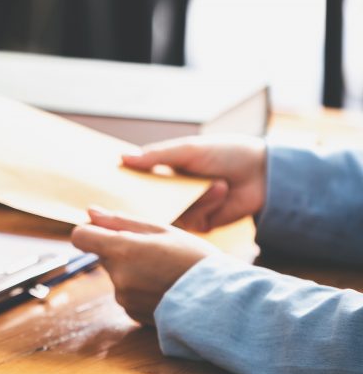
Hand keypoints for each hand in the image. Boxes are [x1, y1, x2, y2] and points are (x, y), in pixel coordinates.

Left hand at [71, 208, 217, 324]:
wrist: (222, 303)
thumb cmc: (196, 260)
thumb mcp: (162, 231)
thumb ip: (121, 221)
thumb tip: (91, 213)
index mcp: (122, 251)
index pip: (81, 237)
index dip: (91, 231)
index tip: (105, 230)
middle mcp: (118, 277)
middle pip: (103, 256)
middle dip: (122, 251)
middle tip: (156, 251)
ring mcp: (124, 298)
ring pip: (118, 276)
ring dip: (133, 271)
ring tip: (166, 271)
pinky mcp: (132, 315)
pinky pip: (128, 295)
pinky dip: (141, 290)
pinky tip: (165, 288)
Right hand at [123, 135, 266, 231]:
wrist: (264, 172)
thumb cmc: (227, 153)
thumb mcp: (189, 150)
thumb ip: (156, 156)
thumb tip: (123, 158)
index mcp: (165, 170)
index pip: (137, 179)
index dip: (124, 182)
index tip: (109, 183)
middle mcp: (171, 192)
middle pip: (147, 202)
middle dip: (149, 199)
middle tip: (146, 195)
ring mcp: (185, 208)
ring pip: (169, 212)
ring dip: (191, 197)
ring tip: (214, 182)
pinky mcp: (200, 223)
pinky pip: (190, 221)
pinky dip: (205, 204)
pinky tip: (220, 191)